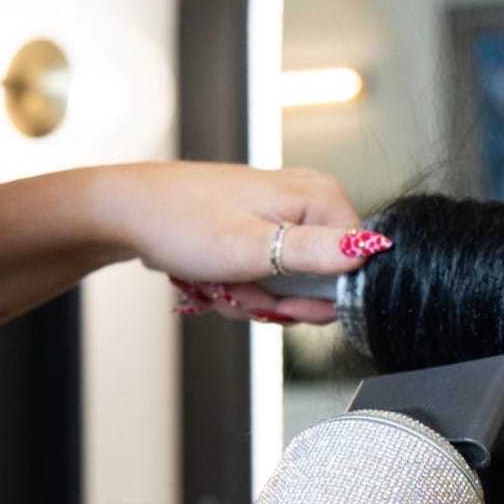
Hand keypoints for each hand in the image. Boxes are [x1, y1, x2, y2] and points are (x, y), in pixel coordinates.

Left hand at [98, 161, 389, 323]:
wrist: (130, 212)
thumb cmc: (184, 223)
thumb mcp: (255, 248)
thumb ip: (317, 253)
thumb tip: (373, 251)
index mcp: (320, 197)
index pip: (356, 268)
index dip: (317, 299)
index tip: (277, 306)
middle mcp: (309, 201)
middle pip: (322, 281)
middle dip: (278, 301)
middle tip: (240, 293)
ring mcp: (284, 215)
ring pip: (291, 285)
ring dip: (254, 298)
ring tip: (222, 285)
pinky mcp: (261, 228)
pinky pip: (269, 275)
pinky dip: (243, 287)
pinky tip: (218, 280)